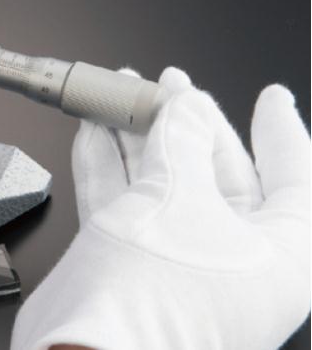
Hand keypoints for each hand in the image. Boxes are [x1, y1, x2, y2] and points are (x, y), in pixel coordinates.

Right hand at [12, 67, 309, 349]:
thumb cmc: (152, 300)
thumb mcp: (178, 198)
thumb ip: (184, 142)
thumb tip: (184, 106)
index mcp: (280, 252)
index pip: (295, 177)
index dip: (280, 131)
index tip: (271, 98)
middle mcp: (234, 258)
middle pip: (216, 171)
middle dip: (187, 122)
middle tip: (168, 86)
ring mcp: (179, 259)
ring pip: (161, 181)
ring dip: (137, 137)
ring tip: (121, 96)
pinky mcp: (132, 260)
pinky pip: (123, 200)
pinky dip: (107, 165)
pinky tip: (93, 133)